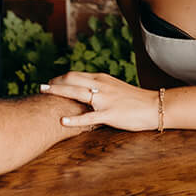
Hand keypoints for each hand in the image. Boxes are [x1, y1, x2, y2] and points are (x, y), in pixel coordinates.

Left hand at [40, 72, 158, 131]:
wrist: (154, 106)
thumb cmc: (135, 100)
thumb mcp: (115, 88)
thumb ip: (100, 88)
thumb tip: (86, 91)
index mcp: (102, 79)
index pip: (76, 75)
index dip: (61, 79)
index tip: (51, 83)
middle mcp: (101, 86)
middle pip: (72, 80)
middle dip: (55, 83)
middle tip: (41, 87)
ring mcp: (105, 100)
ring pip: (77, 93)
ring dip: (58, 92)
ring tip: (44, 94)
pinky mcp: (110, 114)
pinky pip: (89, 117)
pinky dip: (74, 119)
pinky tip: (62, 120)